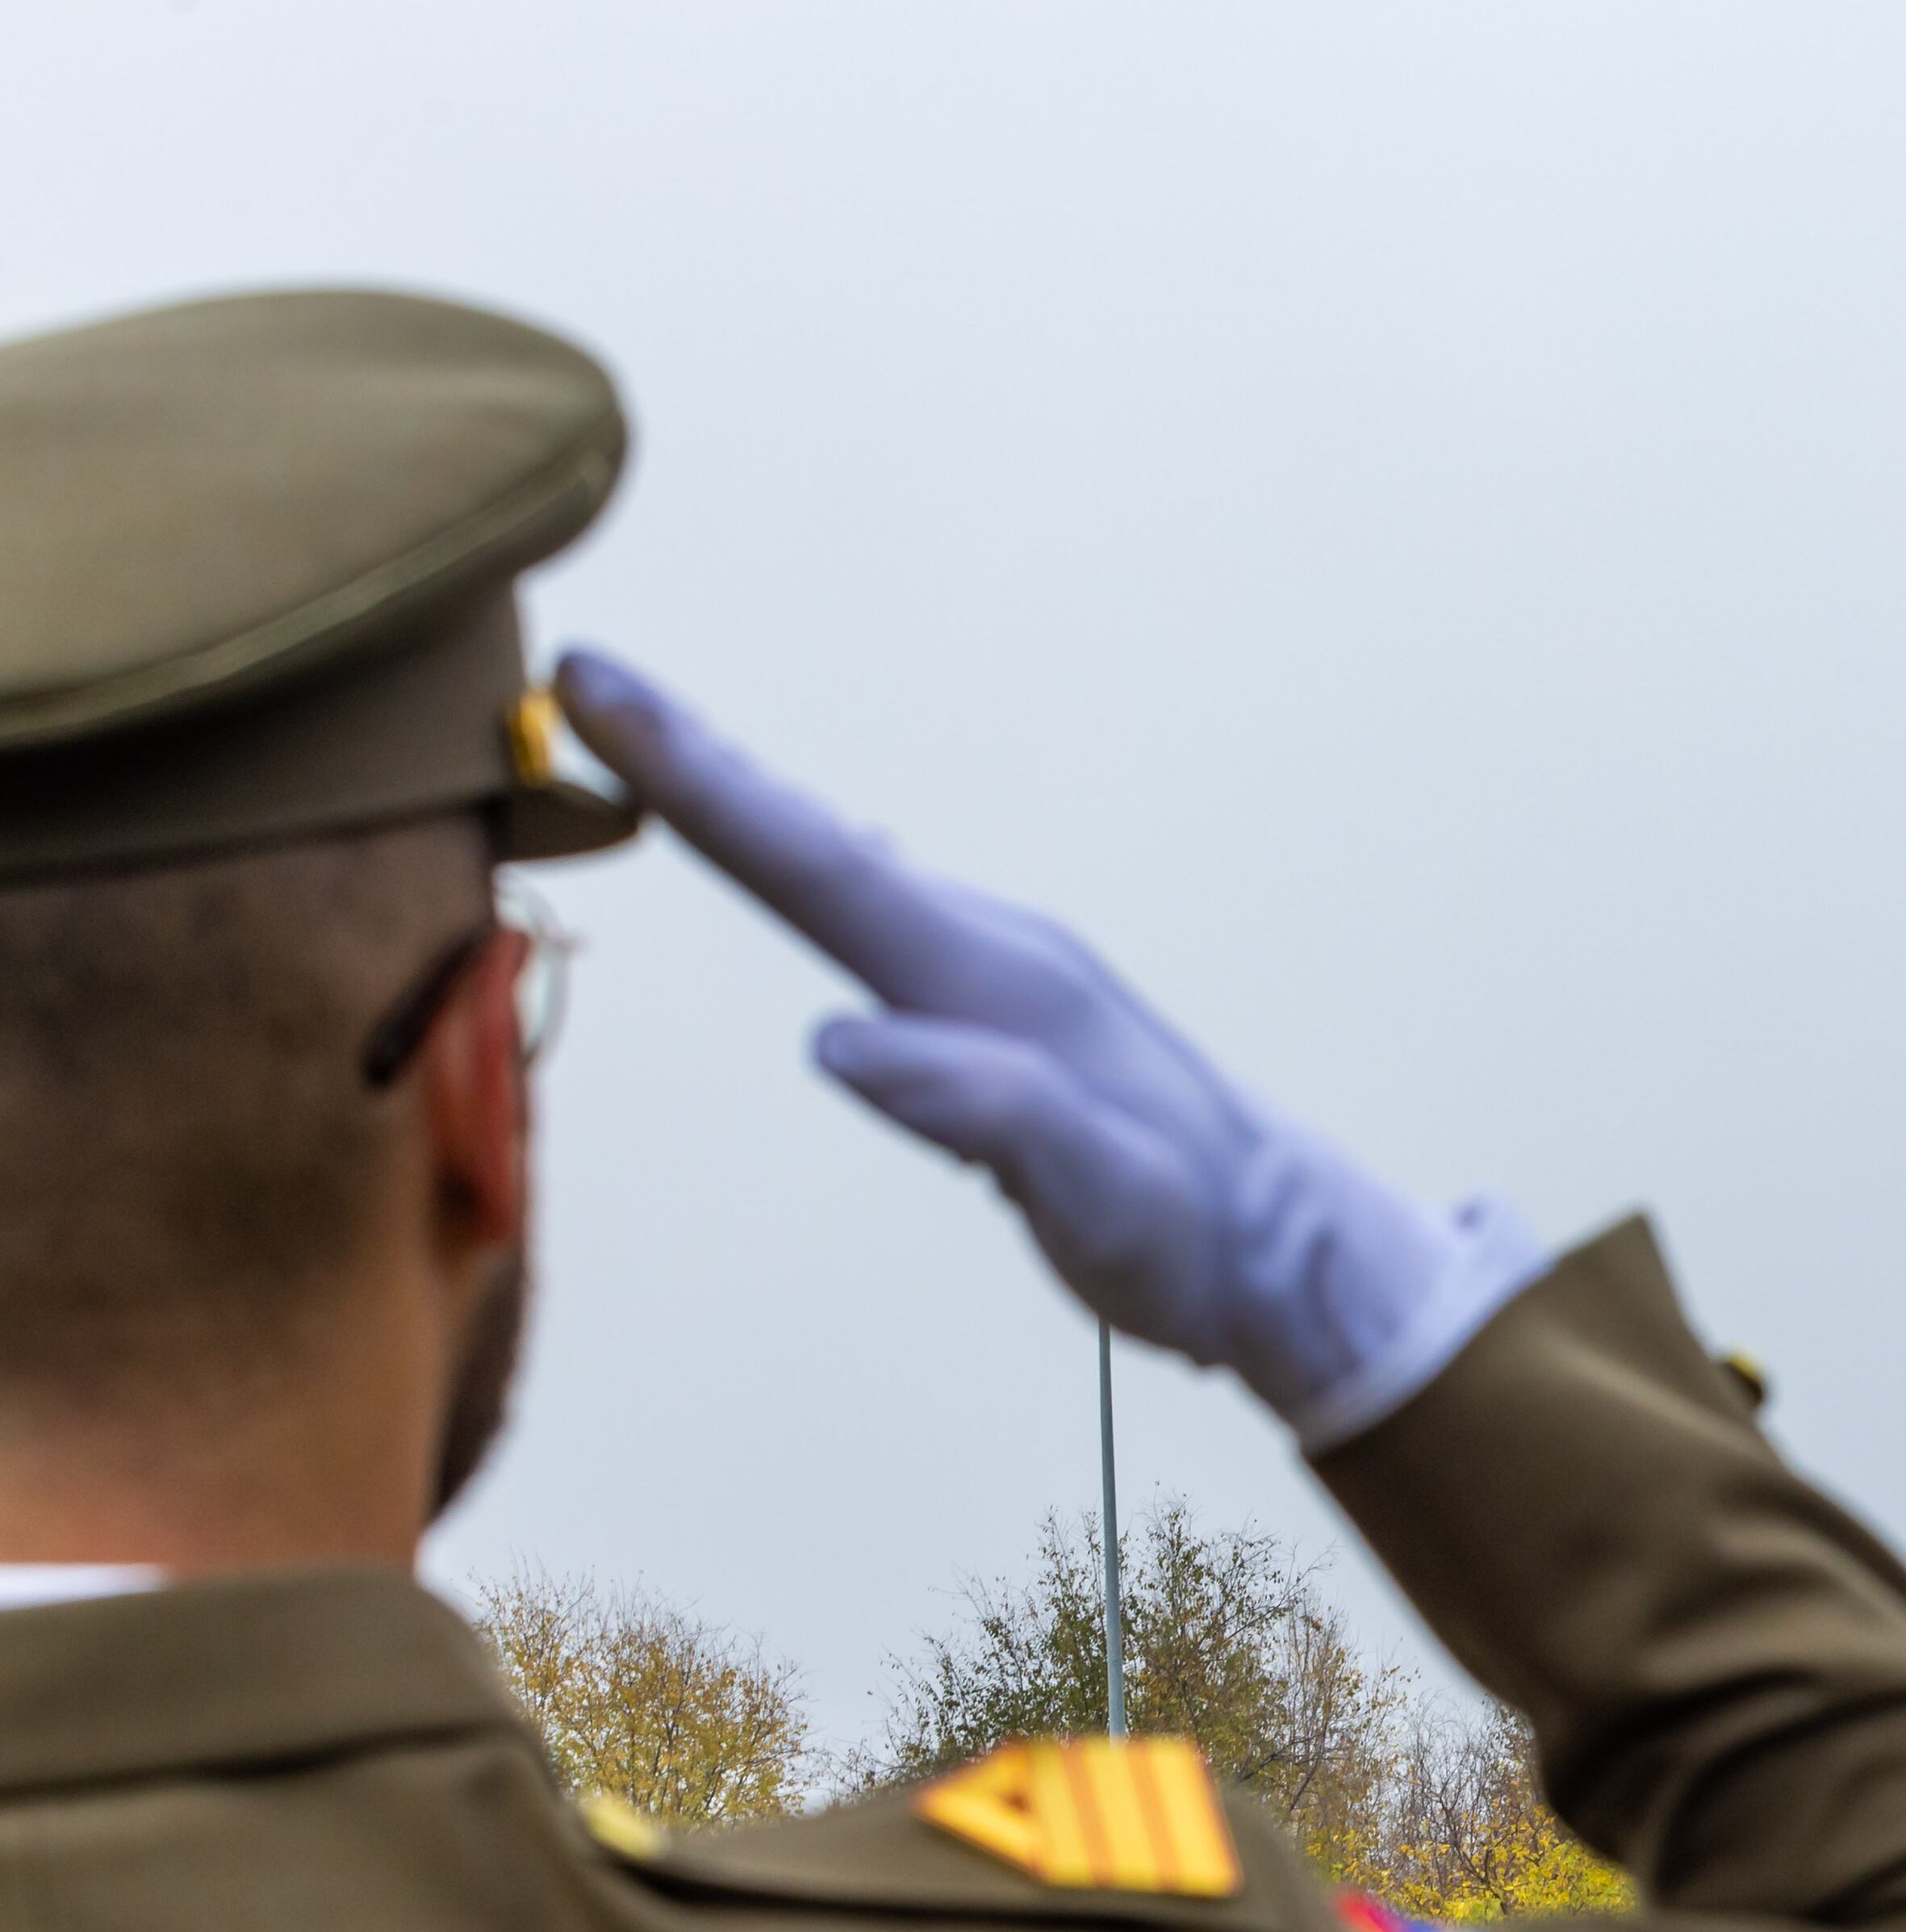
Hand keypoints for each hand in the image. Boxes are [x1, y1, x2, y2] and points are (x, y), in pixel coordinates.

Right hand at [558, 651, 1542, 1445]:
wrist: (1282, 1247)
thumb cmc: (1192, 1234)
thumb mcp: (1101, 1198)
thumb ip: (988, 1115)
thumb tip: (845, 1041)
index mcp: (996, 983)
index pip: (820, 866)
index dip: (704, 782)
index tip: (603, 690)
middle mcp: (991, 952)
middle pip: (816, 845)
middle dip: (698, 764)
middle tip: (588, 674)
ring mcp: (995, 976)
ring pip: (842, 871)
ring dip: (742, 807)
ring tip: (647, 742)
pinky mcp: (993, 1015)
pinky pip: (872, 916)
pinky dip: (803, 869)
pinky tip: (783, 857)